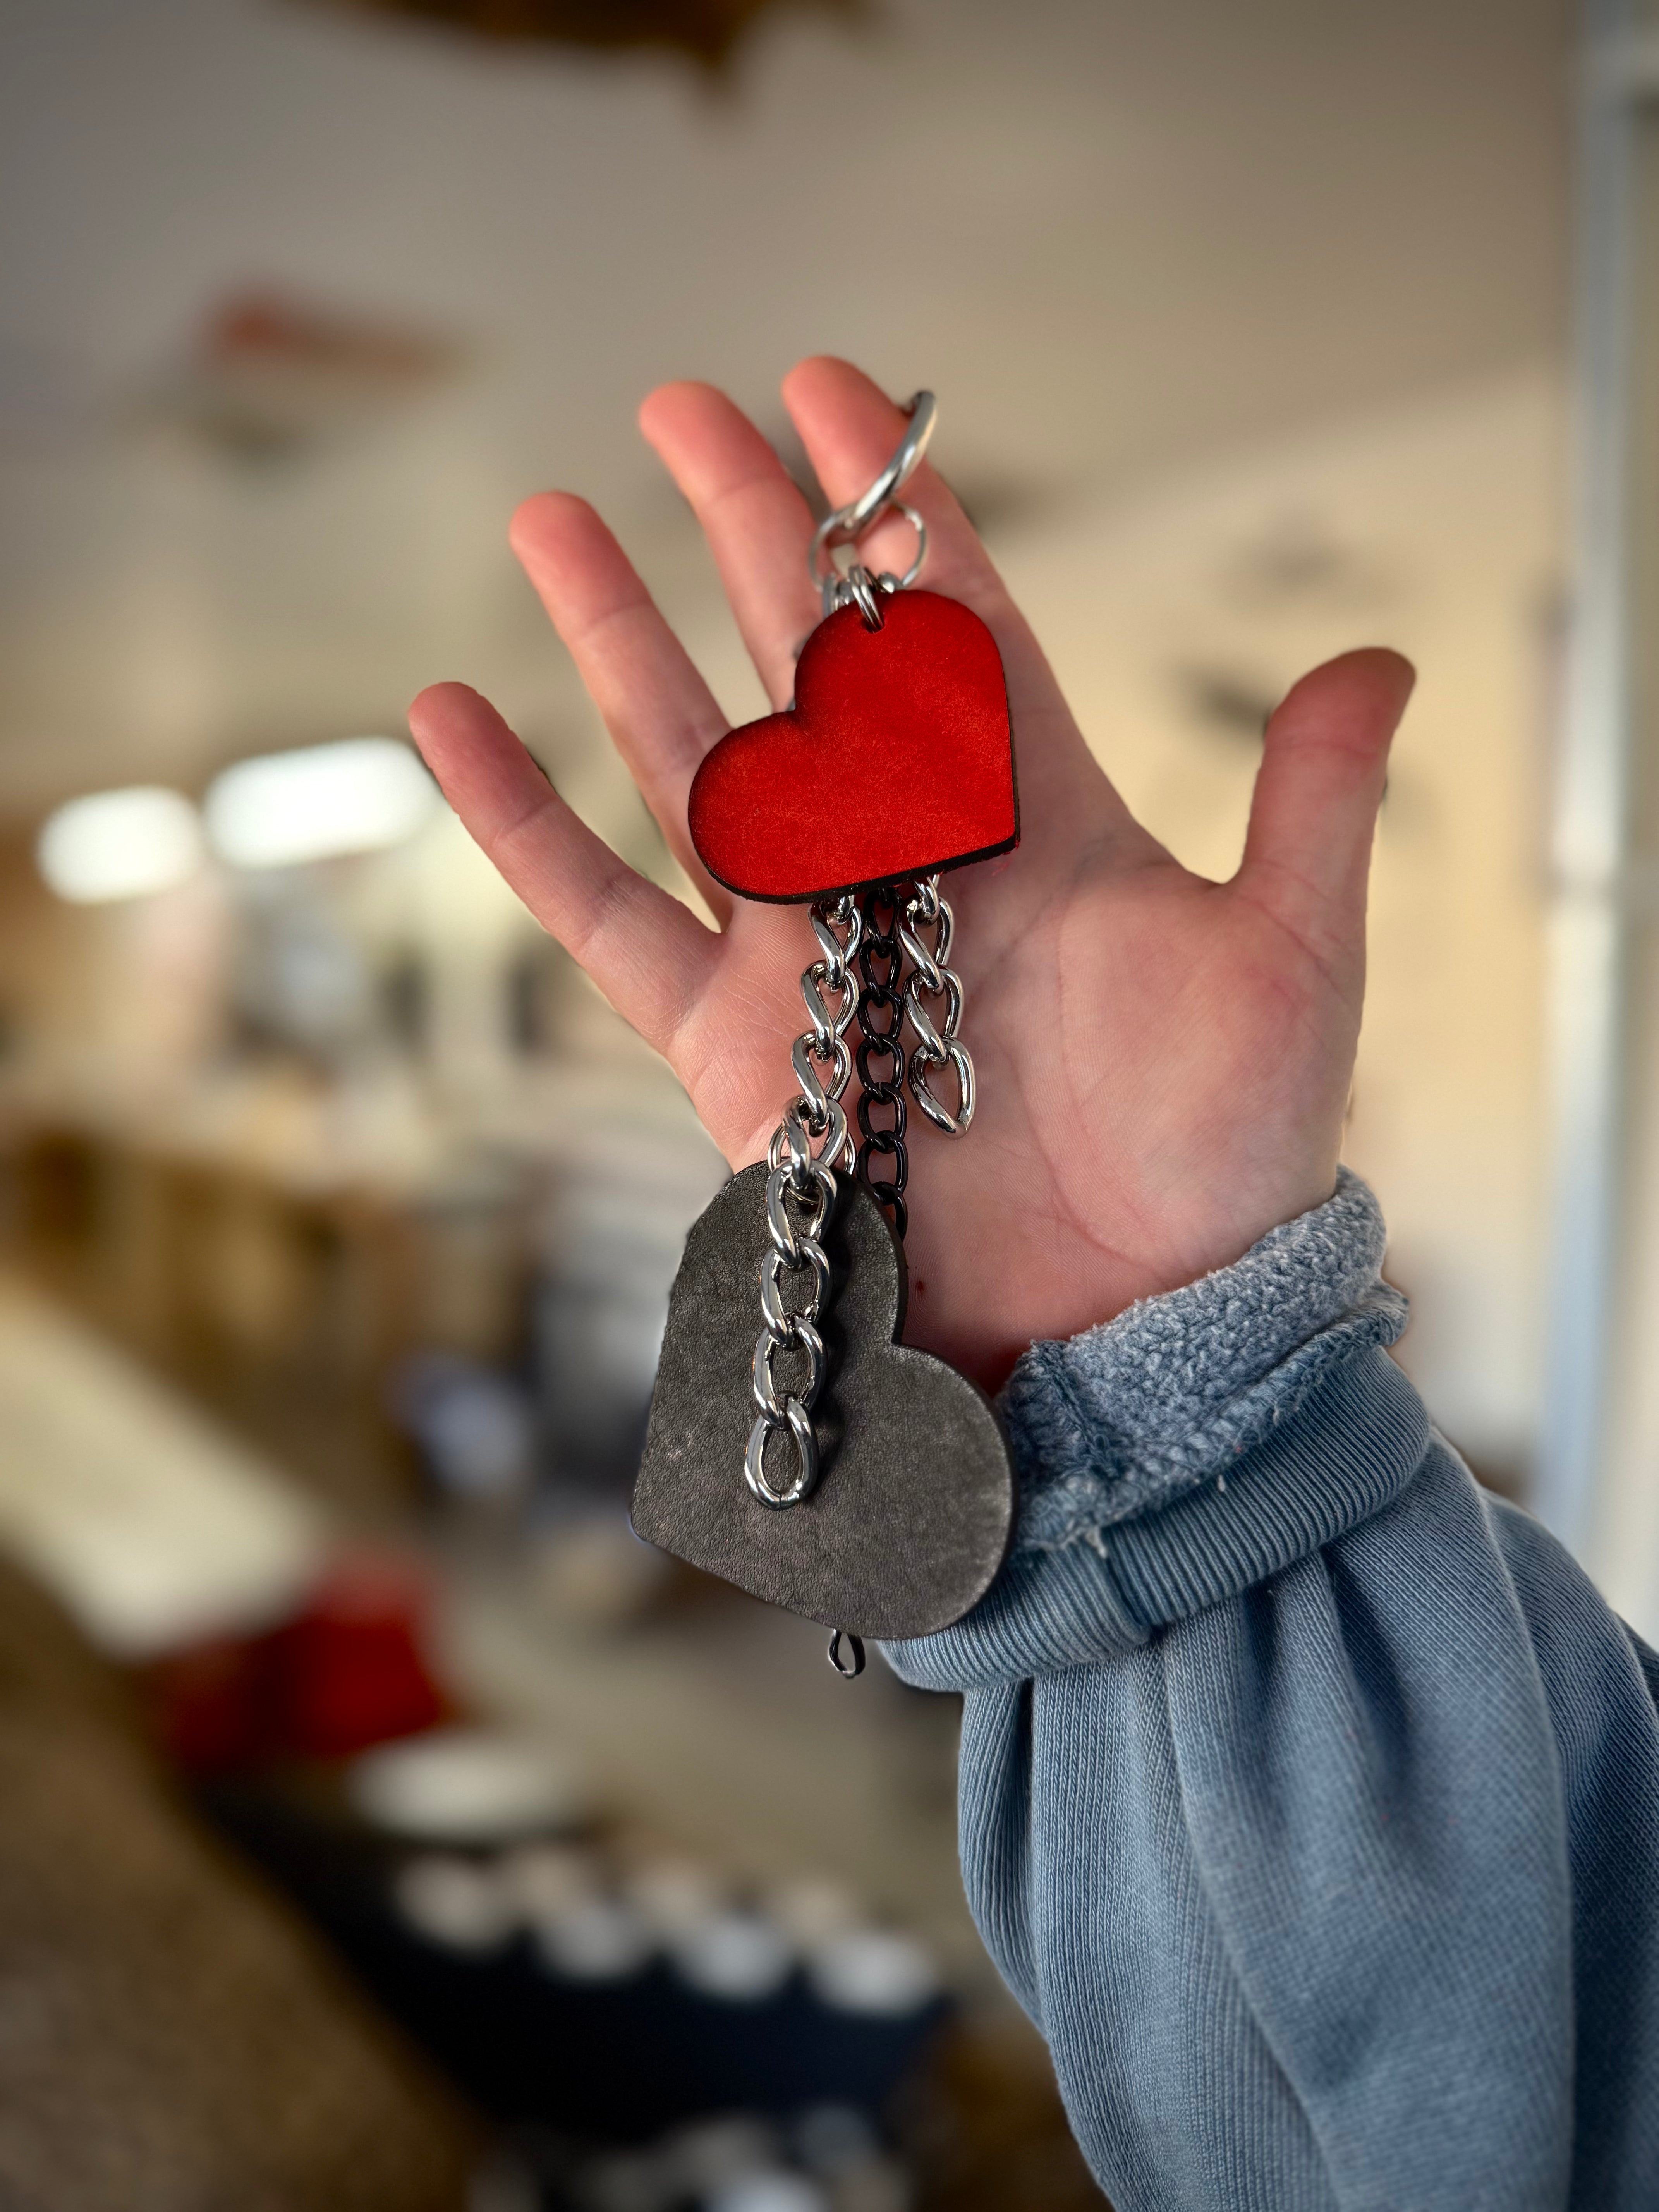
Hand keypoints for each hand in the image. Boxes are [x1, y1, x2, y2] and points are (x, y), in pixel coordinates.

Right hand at [410, 357, 1412, 1392]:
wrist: (1121, 1319)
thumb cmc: (1221, 1157)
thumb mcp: (1292, 964)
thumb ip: (1313, 805)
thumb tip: (1380, 659)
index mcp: (1033, 819)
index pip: (945, 622)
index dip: (887, 506)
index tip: (833, 395)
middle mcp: (906, 863)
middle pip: (802, 658)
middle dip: (743, 528)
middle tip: (678, 407)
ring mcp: (805, 948)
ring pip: (689, 757)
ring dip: (619, 637)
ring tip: (553, 519)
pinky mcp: (726, 1044)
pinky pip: (600, 914)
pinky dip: (521, 822)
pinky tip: (452, 716)